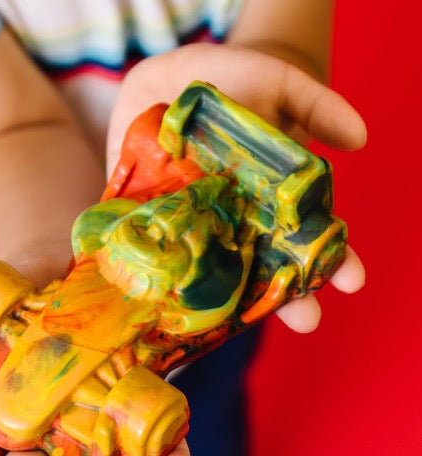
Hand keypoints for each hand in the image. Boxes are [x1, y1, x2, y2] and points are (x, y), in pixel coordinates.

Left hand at [107, 43, 366, 331]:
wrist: (170, 77)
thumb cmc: (231, 81)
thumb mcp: (278, 82)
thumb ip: (315, 106)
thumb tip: (359, 138)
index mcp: (270, 200)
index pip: (306, 235)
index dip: (331, 257)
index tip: (353, 280)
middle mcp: (232, 222)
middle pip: (262, 266)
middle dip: (286, 294)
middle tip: (309, 321)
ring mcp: (190, 226)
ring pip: (211, 271)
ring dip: (226, 300)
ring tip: (242, 325)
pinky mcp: (148, 220)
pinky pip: (154, 251)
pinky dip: (157, 276)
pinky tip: (168, 303)